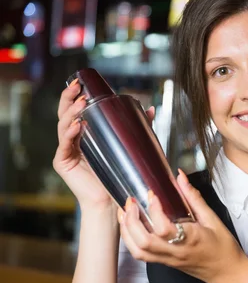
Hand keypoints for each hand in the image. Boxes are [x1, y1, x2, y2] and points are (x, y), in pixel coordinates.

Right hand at [53, 79, 155, 208]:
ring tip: (81, 104)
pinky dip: (70, 134)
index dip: (75, 95)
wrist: (114, 200)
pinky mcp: (63, 162)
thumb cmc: (120, 173)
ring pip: (63, 126)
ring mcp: (65, 150)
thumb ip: (137, 128)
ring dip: (71, 113)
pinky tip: (77, 125)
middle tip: (78, 88)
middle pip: (64, 114)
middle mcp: (71, 140)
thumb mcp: (128, 146)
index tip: (82, 82)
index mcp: (83, 134)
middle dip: (69, 98)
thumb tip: (150, 109)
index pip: (75, 110)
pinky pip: (65, 145)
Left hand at [118, 170, 247, 282]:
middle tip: (131, 202)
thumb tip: (180, 178)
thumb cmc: (223, 247)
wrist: (227, 272)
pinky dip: (131, 240)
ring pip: (138, 251)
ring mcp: (168, 260)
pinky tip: (130, 226)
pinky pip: (142, 255)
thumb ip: (194, 198)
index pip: (164, 228)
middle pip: (144, 242)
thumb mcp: (213, 220)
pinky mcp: (164, 263)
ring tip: (125, 212)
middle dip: (131, 221)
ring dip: (127, 231)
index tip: (152, 194)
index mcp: (190, 240)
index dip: (154, 210)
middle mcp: (175, 252)